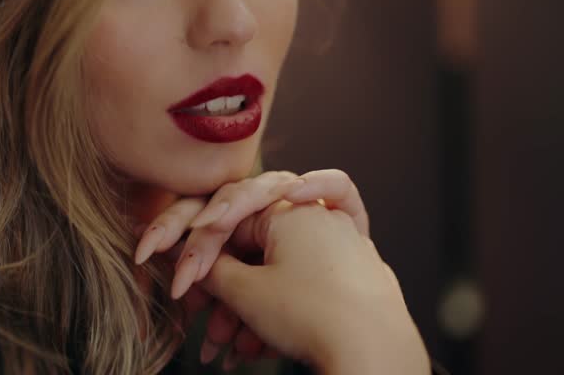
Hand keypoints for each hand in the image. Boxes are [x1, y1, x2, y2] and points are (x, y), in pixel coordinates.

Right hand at [134, 169, 369, 367]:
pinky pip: (309, 289)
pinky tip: (264, 347)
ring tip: (236, 352)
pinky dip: (284, 313)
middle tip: (209, 326)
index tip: (188, 286)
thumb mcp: (246, 293)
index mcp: (292, 209)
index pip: (233, 223)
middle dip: (230, 297)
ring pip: (281, 277)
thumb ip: (212, 271)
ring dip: (252, 315)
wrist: (375, 354)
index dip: (205, 258)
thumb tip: (193, 260)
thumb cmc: (312, 315)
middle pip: (257, 255)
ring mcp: (344, 247)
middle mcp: (321, 219)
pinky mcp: (358, 278)